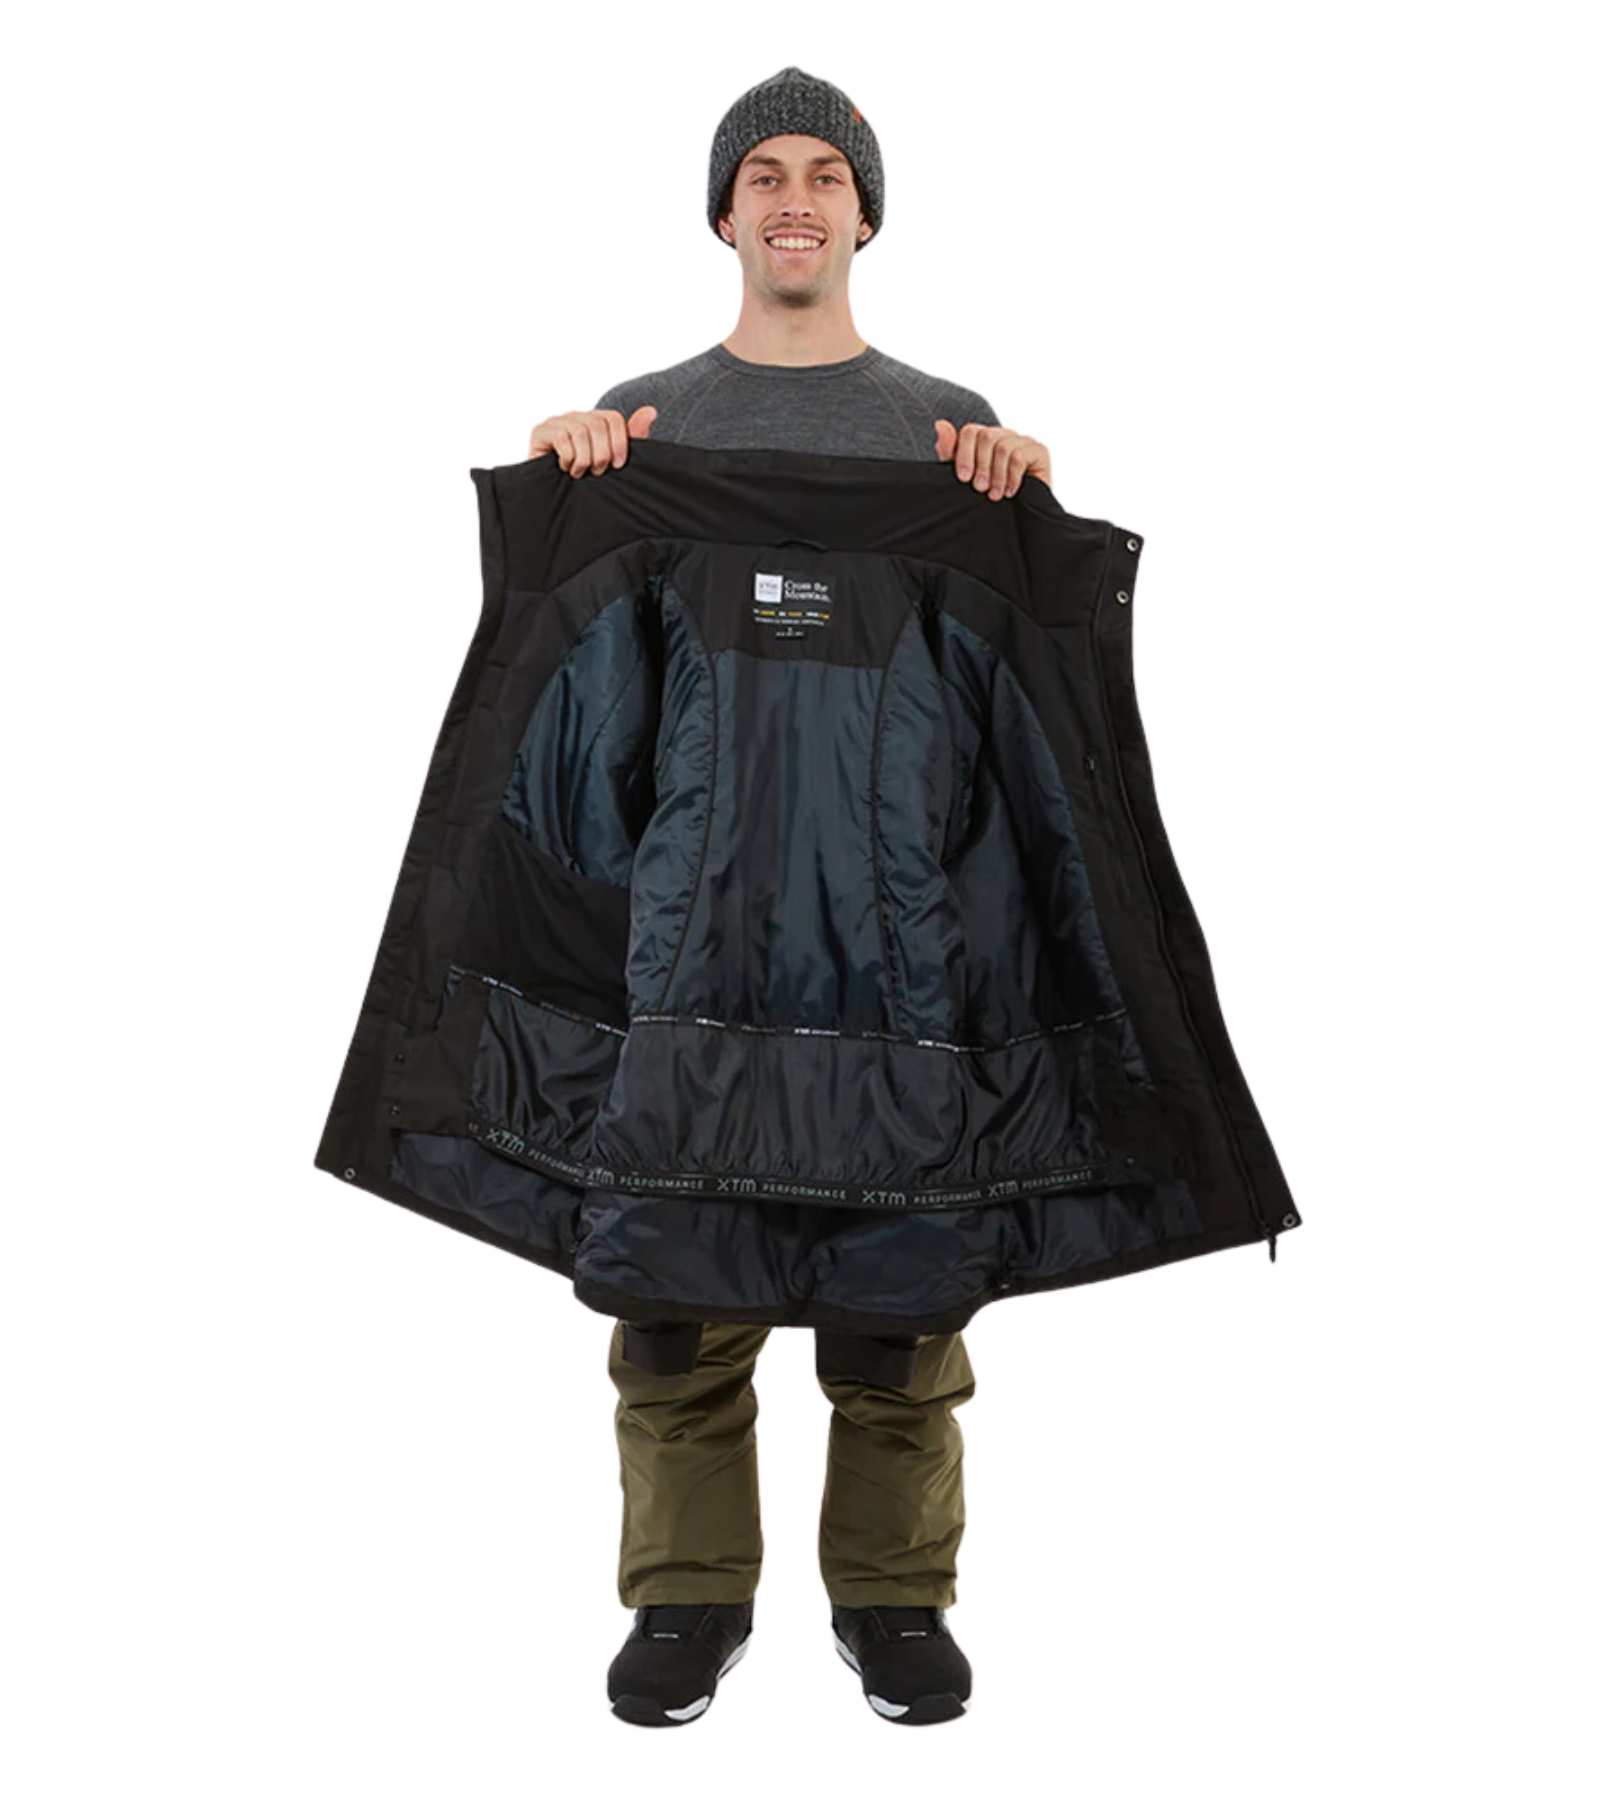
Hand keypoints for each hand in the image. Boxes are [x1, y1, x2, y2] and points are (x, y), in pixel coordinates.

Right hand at [527, 405, 656, 475]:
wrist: (554, 497)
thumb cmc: (586, 478)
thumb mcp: (614, 460)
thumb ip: (632, 437)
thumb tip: (651, 411)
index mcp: (595, 421)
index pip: (613, 418)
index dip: (619, 442)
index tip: (618, 466)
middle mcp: (576, 417)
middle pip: (597, 424)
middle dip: (601, 454)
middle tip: (597, 472)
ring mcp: (557, 422)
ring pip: (580, 432)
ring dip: (584, 459)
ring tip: (581, 473)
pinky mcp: (540, 431)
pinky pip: (561, 438)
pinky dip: (568, 458)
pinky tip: (565, 468)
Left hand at [934, 419, 1051, 498]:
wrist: (1016, 519)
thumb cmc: (988, 496)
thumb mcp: (963, 477)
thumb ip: (949, 452)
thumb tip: (940, 424)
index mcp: (984, 439)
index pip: (970, 431)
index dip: (964, 454)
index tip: (963, 479)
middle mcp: (1004, 435)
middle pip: (986, 436)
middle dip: (980, 465)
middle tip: (980, 488)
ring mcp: (1023, 441)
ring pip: (1003, 447)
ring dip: (997, 475)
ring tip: (994, 495)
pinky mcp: (1039, 451)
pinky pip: (1020, 455)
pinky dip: (1012, 476)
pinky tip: (1010, 492)